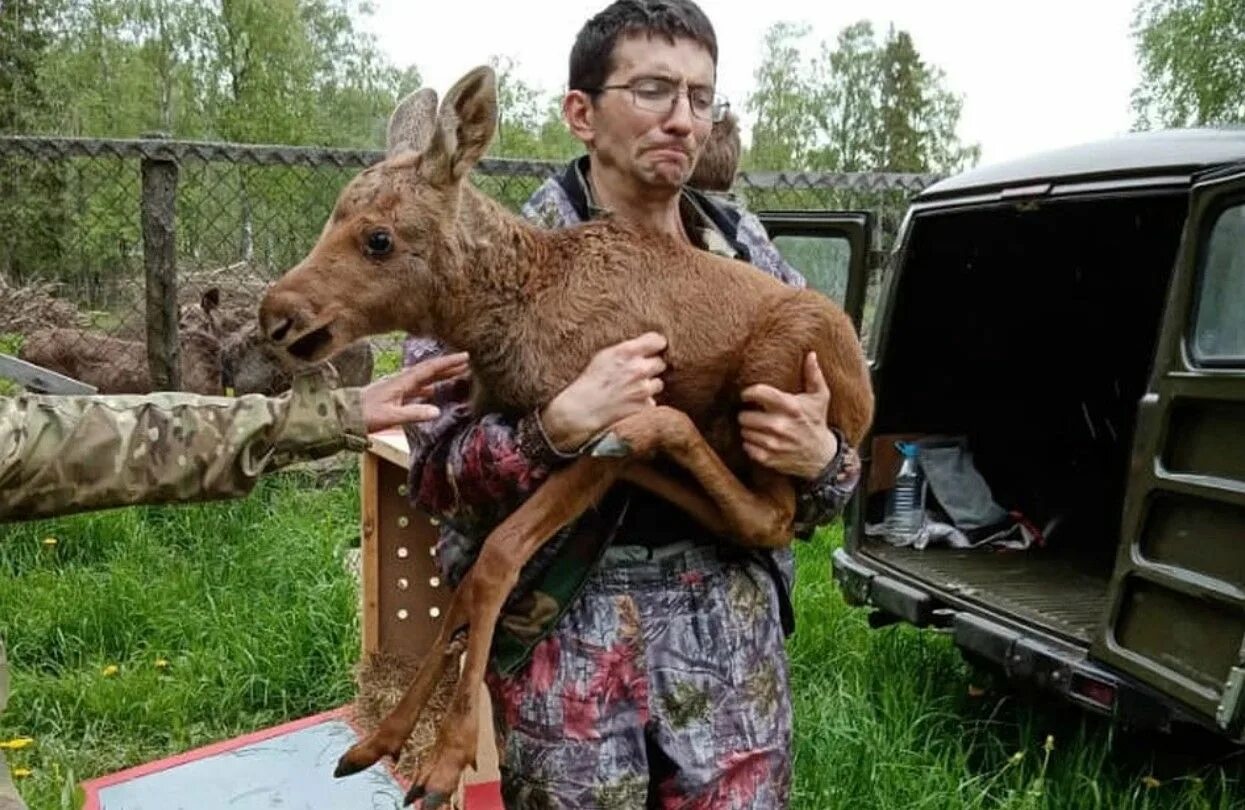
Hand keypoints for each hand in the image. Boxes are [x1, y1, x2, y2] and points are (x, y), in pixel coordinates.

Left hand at [360, 352, 469, 432]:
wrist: (342, 416)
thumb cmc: (364, 415)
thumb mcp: (390, 416)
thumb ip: (413, 414)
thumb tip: (437, 411)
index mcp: (402, 382)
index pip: (430, 369)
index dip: (448, 362)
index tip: (465, 356)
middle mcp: (401, 381)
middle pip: (429, 371)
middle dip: (448, 366)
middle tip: (467, 362)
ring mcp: (397, 388)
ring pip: (424, 379)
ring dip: (440, 376)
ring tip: (456, 374)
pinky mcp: (393, 396)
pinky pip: (416, 389)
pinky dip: (428, 387)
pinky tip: (432, 392)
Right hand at [539, 332, 666, 451]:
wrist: (583, 410)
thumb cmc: (590, 382)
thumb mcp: (604, 356)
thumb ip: (626, 349)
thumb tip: (645, 346)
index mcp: (627, 352)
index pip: (657, 340)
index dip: (657, 345)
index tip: (654, 349)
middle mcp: (638, 369)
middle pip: (660, 363)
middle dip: (651, 367)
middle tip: (637, 373)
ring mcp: (643, 389)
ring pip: (658, 383)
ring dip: (649, 386)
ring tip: (633, 389)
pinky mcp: (645, 405)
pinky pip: (653, 401)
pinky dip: (645, 402)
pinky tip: (631, 402)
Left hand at [738, 351, 838, 478]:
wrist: (821, 457)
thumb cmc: (816, 422)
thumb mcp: (820, 398)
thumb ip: (813, 375)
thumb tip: (811, 354)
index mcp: (790, 407)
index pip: (758, 393)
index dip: (748, 392)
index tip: (747, 394)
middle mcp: (780, 426)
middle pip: (745, 416)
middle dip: (747, 414)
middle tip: (753, 414)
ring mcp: (774, 444)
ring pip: (744, 432)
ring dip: (748, 429)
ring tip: (758, 427)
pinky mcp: (769, 458)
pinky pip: (747, 447)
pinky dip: (750, 444)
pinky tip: (759, 440)